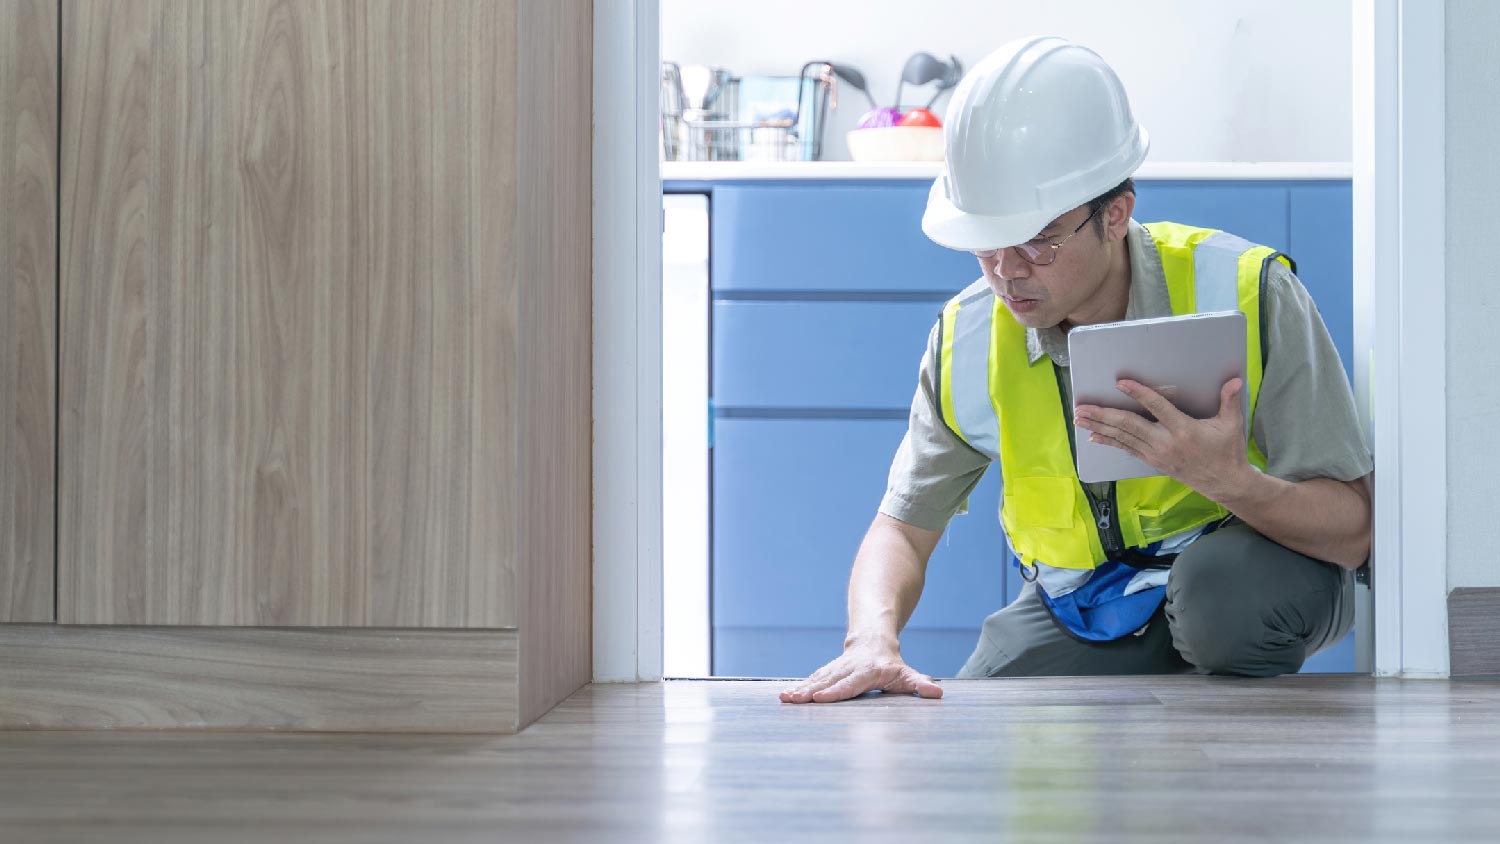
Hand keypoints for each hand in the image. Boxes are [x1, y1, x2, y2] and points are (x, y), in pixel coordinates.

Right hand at [779, 642, 942, 703]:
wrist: (872, 639)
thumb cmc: (891, 663)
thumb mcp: (906, 673)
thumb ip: (918, 684)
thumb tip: (937, 692)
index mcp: (867, 671)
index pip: (850, 684)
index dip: (836, 691)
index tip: (821, 698)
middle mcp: (849, 669)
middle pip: (829, 681)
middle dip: (811, 691)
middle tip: (796, 699)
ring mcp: (836, 668)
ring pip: (817, 679)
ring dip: (801, 689)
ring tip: (786, 698)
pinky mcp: (828, 671)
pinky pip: (813, 679)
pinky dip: (800, 686)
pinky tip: (787, 696)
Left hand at [1073, 377, 1252, 500]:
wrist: (1225, 483)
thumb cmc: (1228, 451)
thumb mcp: (1232, 425)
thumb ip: (1230, 400)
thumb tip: (1235, 379)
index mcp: (1184, 430)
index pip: (1156, 407)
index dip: (1138, 394)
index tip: (1121, 382)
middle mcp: (1165, 443)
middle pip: (1128, 425)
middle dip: (1103, 415)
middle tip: (1082, 406)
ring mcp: (1156, 454)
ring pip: (1123, 438)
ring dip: (1099, 426)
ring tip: (1079, 418)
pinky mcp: (1153, 462)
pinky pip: (1126, 449)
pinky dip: (1109, 441)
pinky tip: (1094, 435)